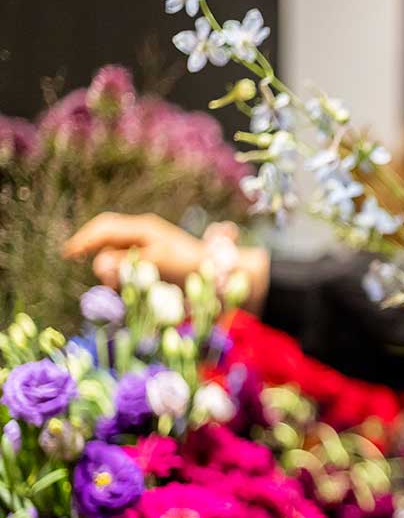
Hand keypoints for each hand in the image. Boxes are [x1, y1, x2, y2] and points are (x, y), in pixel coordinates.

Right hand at [63, 212, 270, 313]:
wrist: (221, 274)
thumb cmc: (191, 265)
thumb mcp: (157, 263)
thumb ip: (128, 264)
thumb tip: (99, 264)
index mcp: (143, 228)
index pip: (104, 228)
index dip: (84, 240)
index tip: (68, 255)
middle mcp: (143, 233)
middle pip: (106, 238)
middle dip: (96, 254)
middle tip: (93, 275)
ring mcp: (148, 245)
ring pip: (116, 254)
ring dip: (112, 270)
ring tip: (117, 288)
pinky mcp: (153, 260)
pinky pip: (129, 265)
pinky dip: (123, 276)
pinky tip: (127, 289)